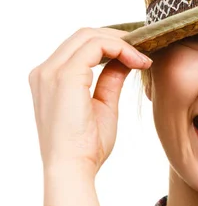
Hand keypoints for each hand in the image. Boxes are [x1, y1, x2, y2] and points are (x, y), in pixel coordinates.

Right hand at [29, 28, 151, 176]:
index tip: (138, 55)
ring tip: (144, 58)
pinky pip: (96, 45)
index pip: (79, 46)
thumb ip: (110, 80)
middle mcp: (45, 71)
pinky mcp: (65, 76)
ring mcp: (51, 72)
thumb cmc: (86, 147)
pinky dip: (121, 48)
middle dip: (117, 39)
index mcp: (49, 79)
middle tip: (145, 50)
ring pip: (89, 35)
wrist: (73, 170)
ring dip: (122, 43)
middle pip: (83, 35)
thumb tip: (125, 61)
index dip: (110, 44)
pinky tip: (139, 62)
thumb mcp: (102, 105)